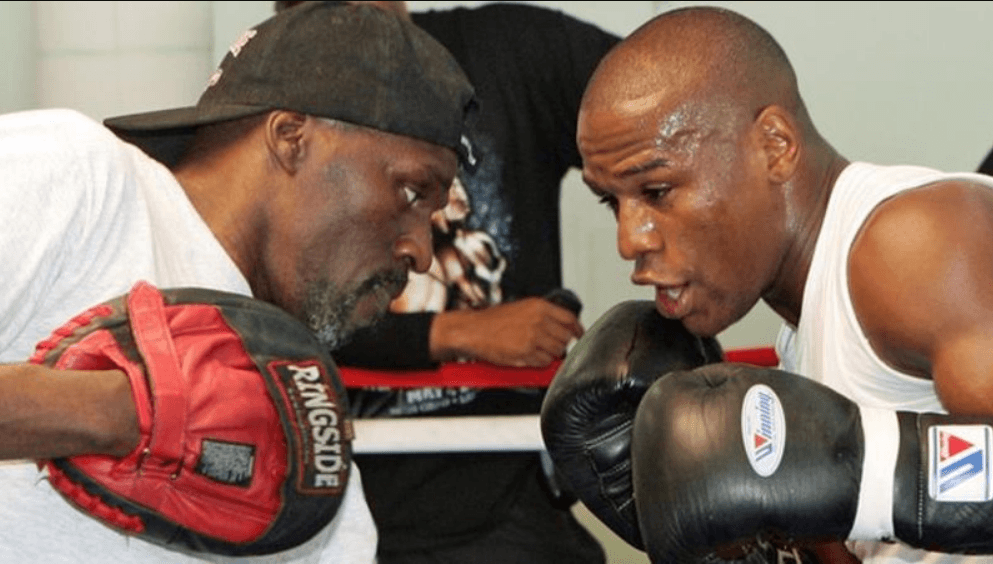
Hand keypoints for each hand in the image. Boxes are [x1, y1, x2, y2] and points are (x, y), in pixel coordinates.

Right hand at [430, 297, 583, 366]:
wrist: (472, 330)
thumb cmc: (492, 321)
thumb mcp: (522, 308)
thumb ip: (543, 315)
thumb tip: (561, 325)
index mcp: (539, 306)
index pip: (570, 318)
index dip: (577, 329)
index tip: (579, 334)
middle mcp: (539, 320)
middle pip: (565, 337)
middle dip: (561, 344)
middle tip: (551, 345)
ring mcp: (533, 337)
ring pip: (557, 351)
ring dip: (550, 354)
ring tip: (536, 351)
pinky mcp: (526, 353)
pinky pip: (545, 362)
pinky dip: (540, 363)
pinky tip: (529, 356)